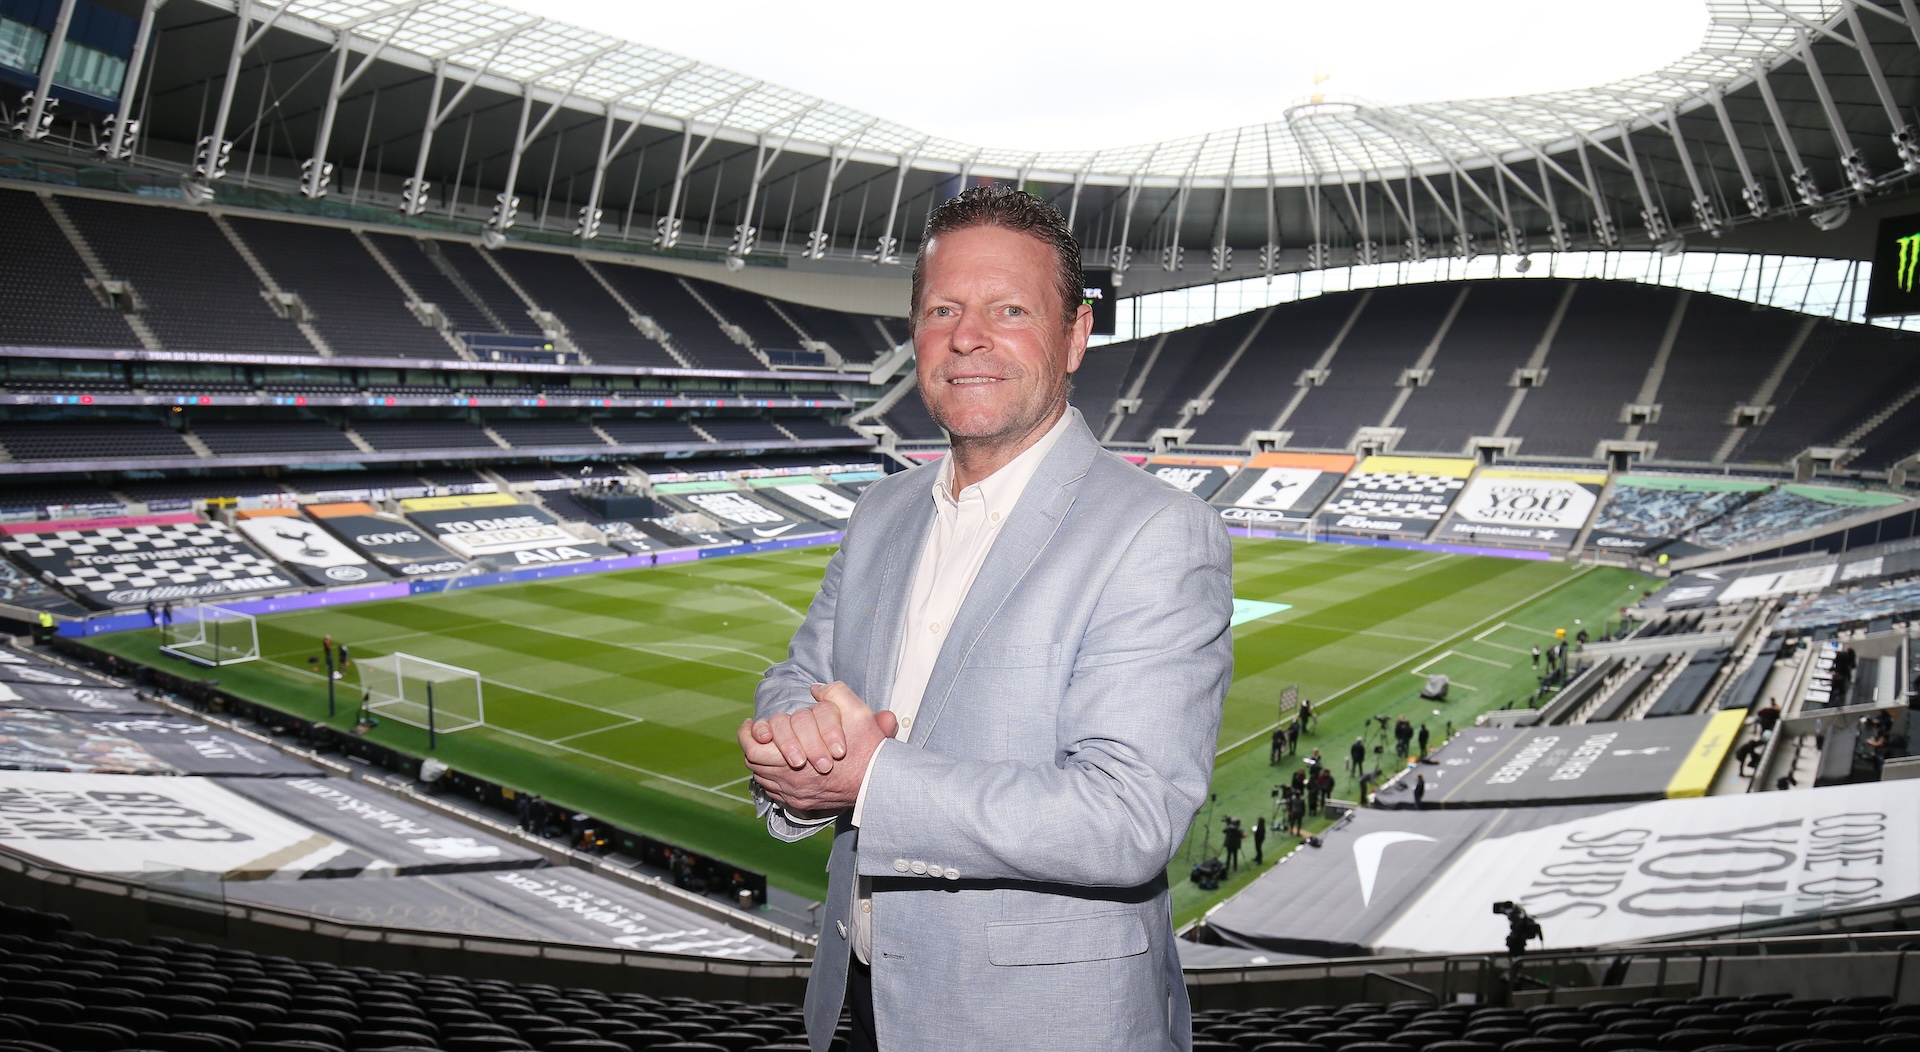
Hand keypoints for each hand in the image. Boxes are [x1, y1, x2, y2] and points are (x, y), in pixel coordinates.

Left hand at [744, 682, 898, 812]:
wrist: (878, 783)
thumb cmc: (867, 749)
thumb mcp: (857, 712)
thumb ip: (835, 694)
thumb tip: (815, 689)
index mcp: (795, 758)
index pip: (754, 748)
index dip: (748, 734)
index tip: (750, 723)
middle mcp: (790, 780)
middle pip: (754, 762)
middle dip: (751, 744)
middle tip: (757, 733)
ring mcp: (794, 794)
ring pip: (762, 776)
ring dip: (762, 760)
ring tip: (769, 746)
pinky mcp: (800, 804)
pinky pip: (773, 791)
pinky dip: (772, 777)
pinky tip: (781, 765)